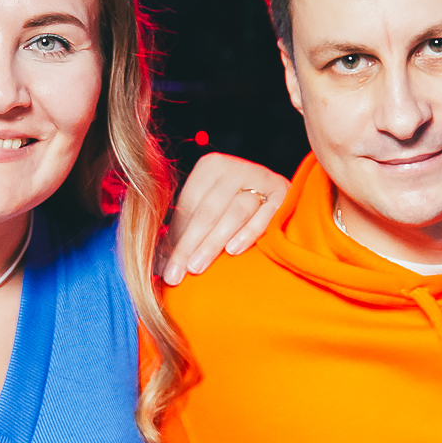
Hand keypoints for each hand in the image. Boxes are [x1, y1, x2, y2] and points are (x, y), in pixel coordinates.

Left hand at [157, 152, 289, 284]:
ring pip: (234, 212)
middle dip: (188, 246)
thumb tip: (156, 265)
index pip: (188, 205)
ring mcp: (262, 178)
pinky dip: (248, 233)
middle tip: (175, 275)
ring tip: (197, 267)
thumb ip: (183, 234)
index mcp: (211, 167)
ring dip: (213, 242)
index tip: (166, 269)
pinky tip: (233, 251)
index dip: (175, 238)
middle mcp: (235, 168)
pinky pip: (265, 215)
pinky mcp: (284, 192)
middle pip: (207, 211)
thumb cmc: (234, 210)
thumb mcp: (207, 213)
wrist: (282, 199)